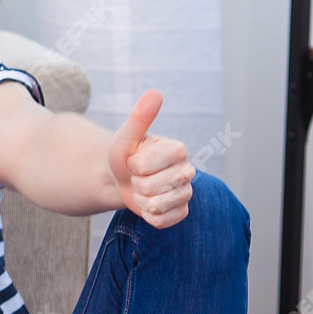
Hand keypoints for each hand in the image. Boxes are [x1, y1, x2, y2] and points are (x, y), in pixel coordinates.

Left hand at [108, 91, 193, 228]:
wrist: (124, 178)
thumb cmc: (126, 155)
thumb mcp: (126, 137)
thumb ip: (140, 117)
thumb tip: (155, 92)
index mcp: (178, 149)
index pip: (147, 166)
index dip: (133, 166)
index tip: (135, 160)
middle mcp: (188, 170)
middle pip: (151, 187)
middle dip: (136, 183)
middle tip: (138, 176)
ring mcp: (187, 192)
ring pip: (156, 205)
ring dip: (141, 200)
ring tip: (142, 189)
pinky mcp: (182, 211)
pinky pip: (161, 221)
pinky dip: (148, 215)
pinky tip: (149, 203)